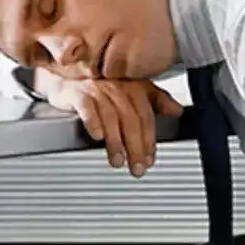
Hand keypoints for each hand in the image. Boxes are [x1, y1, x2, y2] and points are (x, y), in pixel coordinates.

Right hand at [46, 76, 182, 176]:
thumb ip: (155, 101)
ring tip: (117, 161)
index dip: (149, 140)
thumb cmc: (100, 86)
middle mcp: (117, 86)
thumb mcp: (131, 90)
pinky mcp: (77, 93)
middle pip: (131, 119)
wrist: (66, 76)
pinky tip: (97, 137)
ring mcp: (97, 89)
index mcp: (133, 86)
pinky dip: (93, 122)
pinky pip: (87, 107)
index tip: (149, 160)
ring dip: (115, 142)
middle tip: (137, 167)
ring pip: (111, 116)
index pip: (146, 116)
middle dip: (136, 146)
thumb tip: (178, 111)